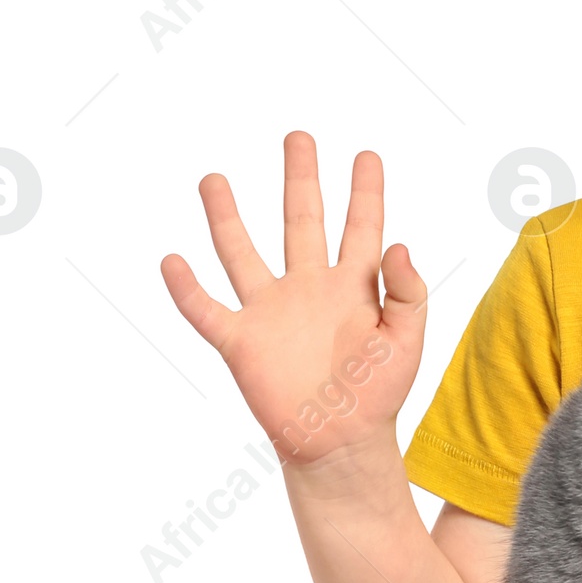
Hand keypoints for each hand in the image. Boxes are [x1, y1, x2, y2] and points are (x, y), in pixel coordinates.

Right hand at [161, 131, 425, 465]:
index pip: (362, 228)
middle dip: (300, 180)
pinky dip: (186, 289)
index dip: (366, 192)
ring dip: (227, 217)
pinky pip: (206, 310)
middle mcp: (309, 290)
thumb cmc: (379, 396)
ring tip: (214, 179)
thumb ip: (407, 292)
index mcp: (353, 288)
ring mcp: (271, 313)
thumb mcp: (407, 341)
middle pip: (301, 222)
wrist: (341, 445)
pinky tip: (172, 260)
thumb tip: (400, 244)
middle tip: (297, 138)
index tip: (367, 155)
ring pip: (242, 253)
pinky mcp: (242, 343)